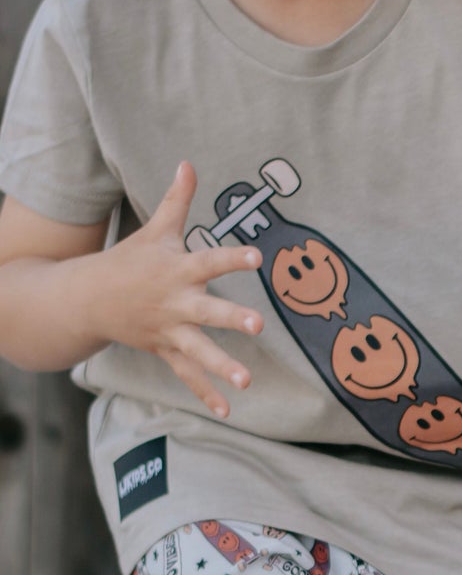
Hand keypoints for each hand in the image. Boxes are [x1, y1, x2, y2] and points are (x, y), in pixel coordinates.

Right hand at [92, 162, 262, 417]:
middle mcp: (176, 302)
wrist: (89, 298)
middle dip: (231, 318)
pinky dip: (206, 394)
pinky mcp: (166, 350)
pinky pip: (188, 375)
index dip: (232, 258)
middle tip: (259, 325)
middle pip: (208, 311)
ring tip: (247, 382)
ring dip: (222, 367)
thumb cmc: (131, 259)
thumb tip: (188, 162)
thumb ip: (177, 200)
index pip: (210, 260)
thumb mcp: (155, 229)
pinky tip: (228, 411)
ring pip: (199, 351)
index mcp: (178, 270)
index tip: (257, 256)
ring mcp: (170, 330)